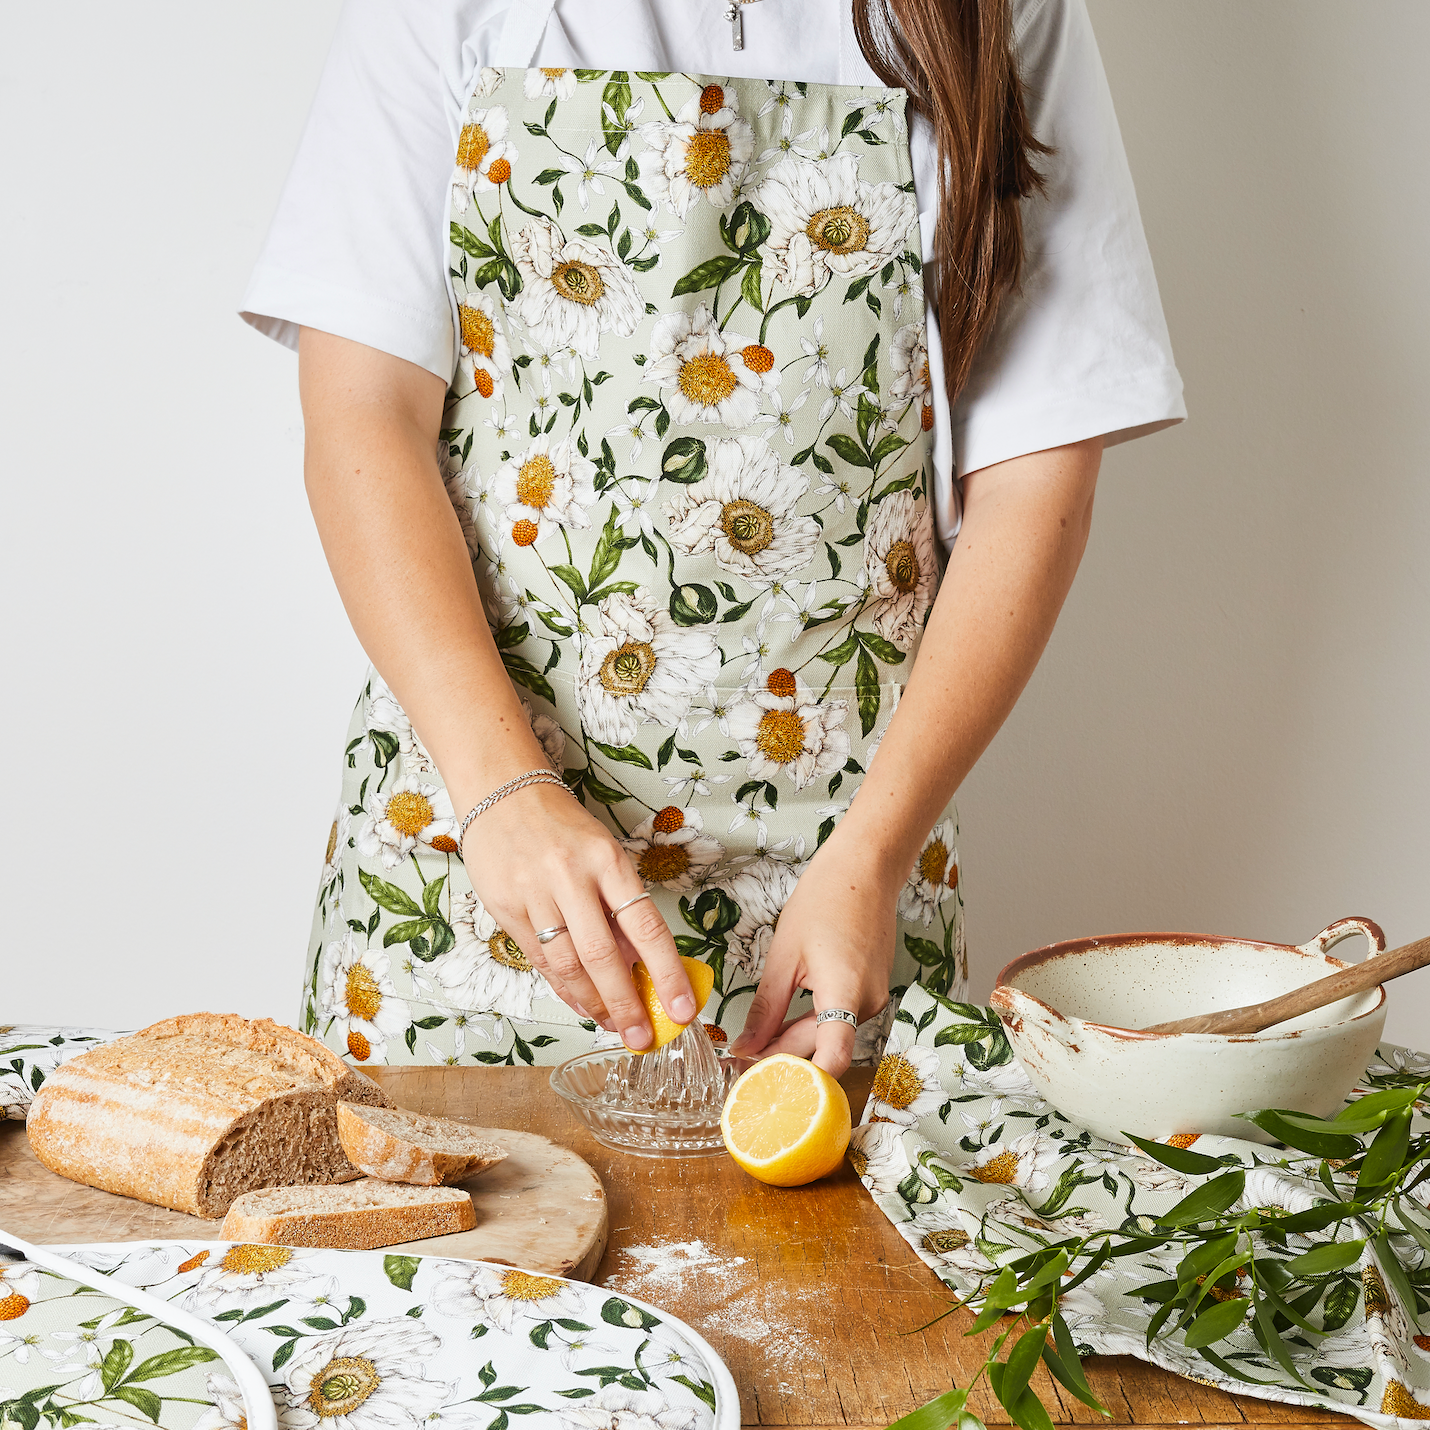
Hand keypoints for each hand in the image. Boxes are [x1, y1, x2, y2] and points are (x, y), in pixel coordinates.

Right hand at [459, 783, 693, 1049]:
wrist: (503, 792)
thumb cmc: (563, 826)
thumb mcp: (603, 853)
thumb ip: (619, 906)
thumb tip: (641, 964)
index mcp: (608, 860)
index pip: (646, 926)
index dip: (667, 972)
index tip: (682, 1008)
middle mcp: (571, 877)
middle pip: (603, 955)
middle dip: (625, 1003)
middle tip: (641, 1037)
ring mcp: (534, 894)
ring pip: (567, 964)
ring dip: (592, 1002)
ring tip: (610, 1023)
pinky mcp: (505, 907)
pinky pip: (539, 959)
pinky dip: (562, 986)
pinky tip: (579, 1002)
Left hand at [727, 834, 898, 1075]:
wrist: (864, 869)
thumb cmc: (824, 901)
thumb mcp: (784, 956)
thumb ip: (766, 1008)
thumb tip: (746, 1048)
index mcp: (846, 994)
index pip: (833, 1059)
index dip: (800, 1080)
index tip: (762, 1084)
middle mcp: (867, 1004)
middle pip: (822, 1049)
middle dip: (781, 1061)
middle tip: (737, 1066)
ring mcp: (874, 998)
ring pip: (828, 1035)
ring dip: (794, 1043)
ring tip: (753, 1046)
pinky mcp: (872, 990)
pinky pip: (839, 1018)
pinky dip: (811, 1025)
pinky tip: (781, 1025)